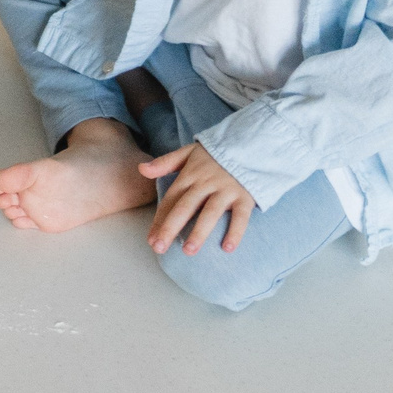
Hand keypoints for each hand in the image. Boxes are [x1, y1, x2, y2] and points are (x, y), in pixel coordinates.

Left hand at [140, 143, 255, 256]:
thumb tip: (141, 169)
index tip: (151, 240)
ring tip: (188, 251)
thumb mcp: (189, 152)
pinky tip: (227, 248)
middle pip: (185, 207)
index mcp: (191, 174)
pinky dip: (235, 231)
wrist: (252, 141)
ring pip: (210, 213)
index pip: (171, 199)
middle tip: (159, 248)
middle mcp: (206, 183)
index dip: (159, 219)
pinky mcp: (245, 195)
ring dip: (199, 232)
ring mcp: (226, 189)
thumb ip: (166, 162)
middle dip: (170, 228)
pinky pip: (241, 216)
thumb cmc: (217, 153)